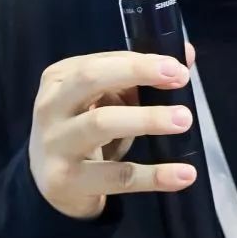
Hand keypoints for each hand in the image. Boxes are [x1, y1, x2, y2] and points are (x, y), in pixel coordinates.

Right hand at [30, 41, 197, 220]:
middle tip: (179, 79)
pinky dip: (154, 175)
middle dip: (136, 72)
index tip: (178, 69)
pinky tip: (184, 174)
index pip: (100, 60)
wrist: (50, 183)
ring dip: (147, 119)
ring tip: (183, 120)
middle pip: (91, 79)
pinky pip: (117, 176)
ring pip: (101, 124)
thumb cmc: (84, 130)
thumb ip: (140, 77)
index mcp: (60, 79)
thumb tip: (186, 55)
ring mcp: (55, 144)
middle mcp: (51, 106)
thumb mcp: (105, 99)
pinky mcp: (65, 181)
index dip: (140, 62)